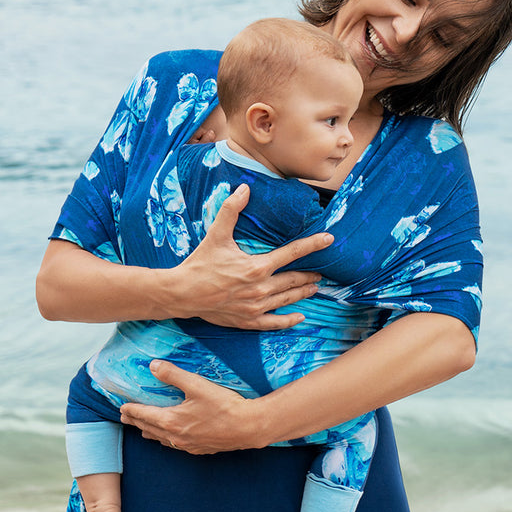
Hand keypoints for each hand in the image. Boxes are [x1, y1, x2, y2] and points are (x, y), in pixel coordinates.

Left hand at [120, 361, 269, 453]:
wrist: (248, 427)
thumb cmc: (224, 406)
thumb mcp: (197, 385)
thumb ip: (174, 375)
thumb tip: (153, 366)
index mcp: (171, 420)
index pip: (144, 415)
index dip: (131, 411)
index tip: (121, 408)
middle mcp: (176, 436)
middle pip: (149, 429)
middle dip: (136, 422)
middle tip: (126, 418)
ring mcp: (188, 445)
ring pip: (162, 440)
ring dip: (151, 433)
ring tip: (144, 430)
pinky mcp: (200, 449)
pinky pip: (176, 446)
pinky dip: (167, 440)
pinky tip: (172, 439)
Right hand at [171, 184, 332, 329]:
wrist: (182, 293)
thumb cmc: (199, 264)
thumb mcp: (216, 234)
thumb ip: (231, 210)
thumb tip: (244, 188)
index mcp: (256, 267)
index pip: (292, 253)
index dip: (312, 244)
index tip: (329, 239)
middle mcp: (261, 289)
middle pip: (294, 280)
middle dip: (309, 274)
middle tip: (322, 270)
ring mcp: (255, 307)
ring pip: (287, 300)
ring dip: (303, 293)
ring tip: (315, 287)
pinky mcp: (247, 320)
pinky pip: (273, 323)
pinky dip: (288, 320)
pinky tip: (300, 316)